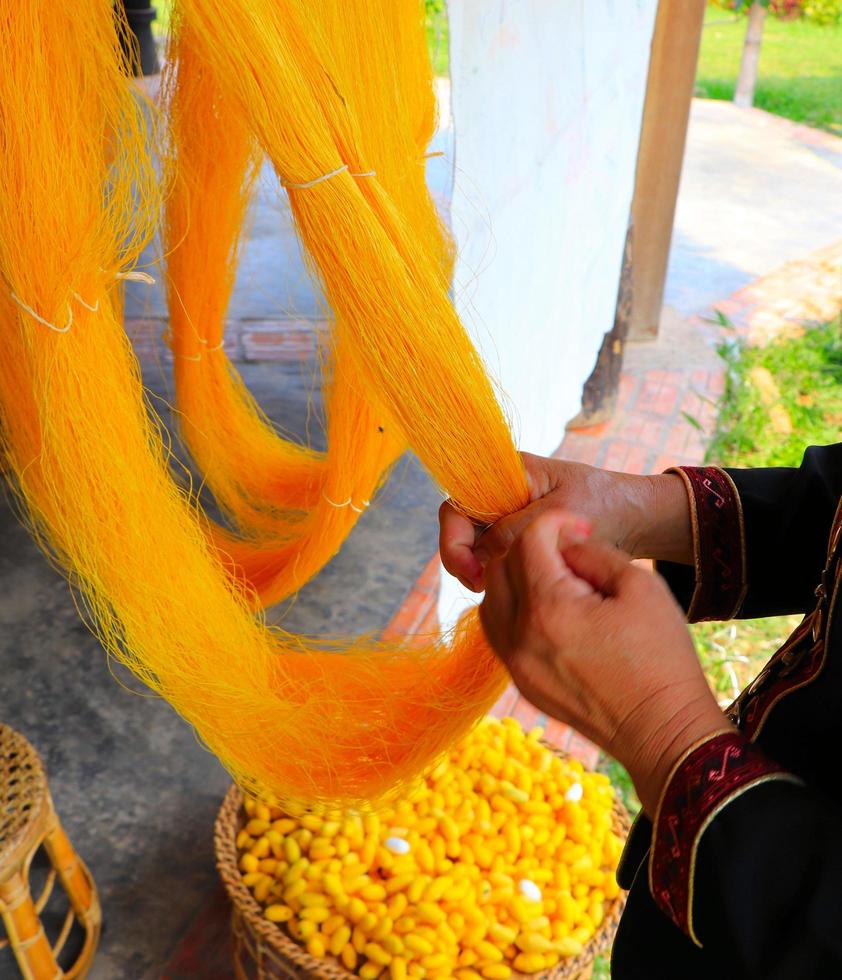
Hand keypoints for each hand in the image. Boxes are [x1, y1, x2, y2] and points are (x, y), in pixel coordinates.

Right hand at [439, 453, 691, 591]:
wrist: (638, 517)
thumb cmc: (606, 504)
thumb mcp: (563, 515)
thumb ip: (517, 531)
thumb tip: (480, 556)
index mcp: (506, 472)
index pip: (458, 504)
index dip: (454, 539)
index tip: (472, 570)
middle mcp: (500, 491)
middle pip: (460, 526)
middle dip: (463, 559)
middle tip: (480, 587)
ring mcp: (508, 513)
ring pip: (474, 544)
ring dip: (479, 568)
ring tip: (498, 589)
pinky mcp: (519, 533)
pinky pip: (493, 554)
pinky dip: (497, 572)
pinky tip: (514, 587)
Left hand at [480, 510, 729, 813]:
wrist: (664, 730)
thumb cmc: (662, 657)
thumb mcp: (641, 585)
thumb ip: (594, 553)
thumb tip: (564, 543)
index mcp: (550, 608)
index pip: (528, 540)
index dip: (556, 523)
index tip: (581, 527)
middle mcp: (520, 636)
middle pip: (500, 566)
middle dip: (531, 547)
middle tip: (569, 553)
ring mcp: (516, 664)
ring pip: (489, 599)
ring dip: (514, 579)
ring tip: (555, 580)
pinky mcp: (521, 683)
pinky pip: (497, 632)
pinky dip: (511, 611)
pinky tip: (545, 610)